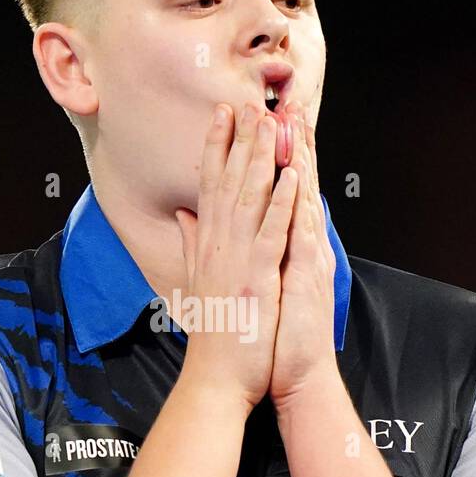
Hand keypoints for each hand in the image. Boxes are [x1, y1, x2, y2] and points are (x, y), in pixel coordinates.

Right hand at [174, 101, 297, 413]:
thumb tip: (185, 214)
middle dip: (240, 138)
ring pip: (251, 198)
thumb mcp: (199, 279)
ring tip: (271, 123)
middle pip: (230, 180)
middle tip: (248, 99)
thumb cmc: (214, 334)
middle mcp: (219, 244)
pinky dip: (282, 203)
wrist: (215, 377)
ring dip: (262, 158)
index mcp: (208, 244)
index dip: (216, 145)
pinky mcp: (259, 276)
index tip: (221, 113)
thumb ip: (192, 243)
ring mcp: (239, 258)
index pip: (211, 184)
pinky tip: (291, 176)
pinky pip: (272, 232)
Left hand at [269, 102, 338, 413]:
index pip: (276, 196)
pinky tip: (296, 177)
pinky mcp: (306, 277)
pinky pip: (301, 235)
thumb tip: (224, 228)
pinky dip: (298, 204)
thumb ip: (242, 254)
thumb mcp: (253, 289)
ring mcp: (306, 259)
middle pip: (294, 188)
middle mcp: (299, 248)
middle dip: (287, 146)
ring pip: (303, 200)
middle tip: (281, 104)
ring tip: (292, 122)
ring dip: (298, 160)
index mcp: (283, 249)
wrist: (296, 378)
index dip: (269, 160)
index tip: (259, 125)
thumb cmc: (272, 339)